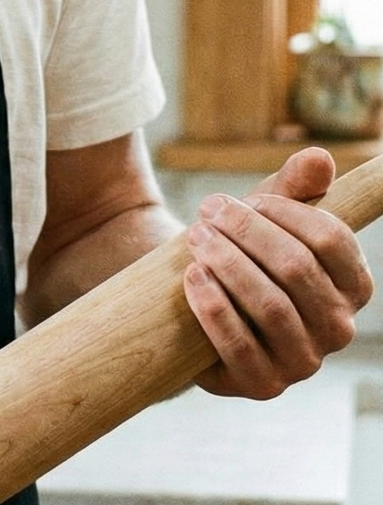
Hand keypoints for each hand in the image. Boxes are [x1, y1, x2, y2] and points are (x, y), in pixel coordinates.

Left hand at [184, 146, 373, 397]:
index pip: (332, 240)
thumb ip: (292, 187)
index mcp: (351, 285)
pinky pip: (242, 348)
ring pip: (272, 307)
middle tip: (207, 212)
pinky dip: (214, 308)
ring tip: (196, 238)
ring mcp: (303, 361)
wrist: (192, 300)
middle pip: (297, 268)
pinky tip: (192, 277)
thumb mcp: (263, 216)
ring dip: (228, 264)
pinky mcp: (263, 385)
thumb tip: (318, 158)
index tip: (246, 201)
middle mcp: (337, 328)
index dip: (285, 212)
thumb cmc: (240, 251)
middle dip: (246, 233)